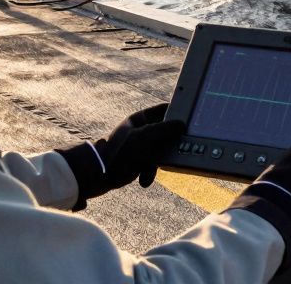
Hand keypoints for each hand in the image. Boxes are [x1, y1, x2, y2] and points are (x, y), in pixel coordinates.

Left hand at [57, 103, 184, 209]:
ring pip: (163, 148)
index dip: (178, 112)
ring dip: (161, 160)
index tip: (192, 118)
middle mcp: (142, 130)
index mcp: (141, 119)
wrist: (98, 176)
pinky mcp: (140, 160)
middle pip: (167, 130)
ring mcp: (141, 145)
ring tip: (155, 168)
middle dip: (172, 141)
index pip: (165, 109)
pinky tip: (146, 179)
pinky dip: (151, 171)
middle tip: (183, 146)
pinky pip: (154, 162)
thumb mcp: (145, 137)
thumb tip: (183, 125)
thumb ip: (165, 129)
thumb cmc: (120, 152)